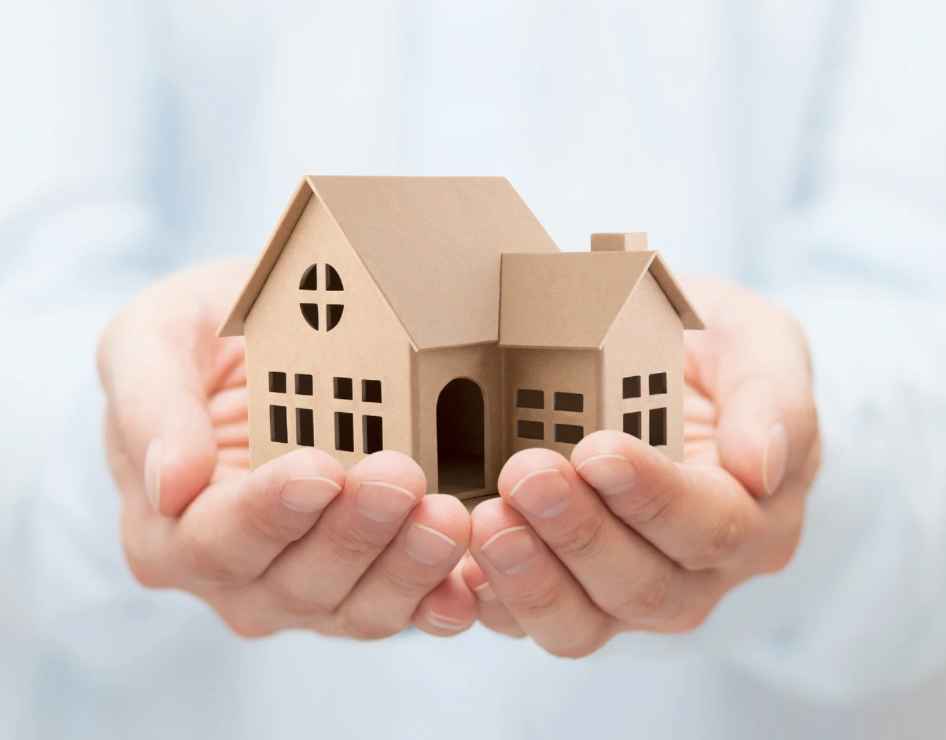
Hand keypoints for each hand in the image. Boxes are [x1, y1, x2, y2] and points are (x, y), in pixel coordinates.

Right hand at [98, 259, 474, 637]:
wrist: (267, 340)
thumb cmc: (202, 338)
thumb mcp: (152, 337)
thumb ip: (151, 404)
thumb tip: (166, 483)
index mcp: (169, 528)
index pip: (214, 541)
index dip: (268, 512)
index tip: (319, 470)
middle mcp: (238, 576)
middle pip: (294, 583)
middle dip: (353, 533)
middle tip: (401, 477)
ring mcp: (309, 587)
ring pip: (356, 606)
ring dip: (406, 568)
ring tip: (449, 516)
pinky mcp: (371, 580)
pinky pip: (406, 610)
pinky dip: (440, 602)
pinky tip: (470, 583)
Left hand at [462, 276, 819, 655]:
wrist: (668, 382)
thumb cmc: (716, 359)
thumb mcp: (759, 344)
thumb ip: (773, 397)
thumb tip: (763, 464)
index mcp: (753, 520)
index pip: (709, 526)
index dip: (652, 496)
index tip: (598, 450)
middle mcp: (694, 575)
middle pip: (641, 584)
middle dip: (578, 532)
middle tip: (526, 474)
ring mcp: (625, 595)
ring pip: (582, 622)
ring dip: (529, 577)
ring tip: (485, 520)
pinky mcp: (567, 594)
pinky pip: (528, 621)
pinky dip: (490, 601)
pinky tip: (458, 566)